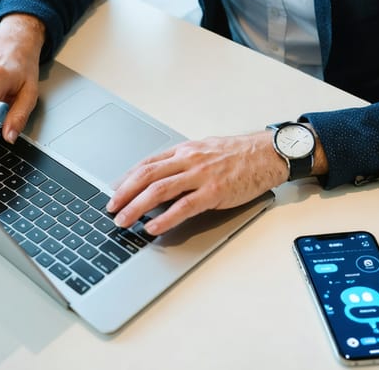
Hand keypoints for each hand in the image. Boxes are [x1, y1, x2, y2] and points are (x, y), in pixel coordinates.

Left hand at [106, 131, 288, 235]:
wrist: (267, 154)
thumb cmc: (239, 154)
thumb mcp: (205, 150)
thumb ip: (184, 163)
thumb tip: (162, 177)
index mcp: (185, 151)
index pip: (147, 163)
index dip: (127, 178)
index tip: (114, 191)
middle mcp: (188, 160)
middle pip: (147, 176)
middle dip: (124, 193)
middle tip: (111, 209)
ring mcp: (201, 176)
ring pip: (159, 190)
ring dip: (137, 207)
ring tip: (124, 221)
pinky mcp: (214, 192)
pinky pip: (184, 206)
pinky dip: (165, 218)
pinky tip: (153, 227)